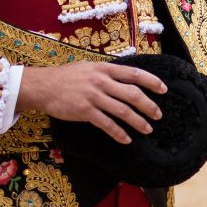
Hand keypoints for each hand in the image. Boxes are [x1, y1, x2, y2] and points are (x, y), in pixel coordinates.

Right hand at [16, 62, 166, 144]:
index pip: (134, 74)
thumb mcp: (89, 67)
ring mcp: (94, 97)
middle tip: (158, 115)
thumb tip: (124, 77)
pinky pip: (106, 124)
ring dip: (138, 121)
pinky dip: (118, 133)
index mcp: (105, 68)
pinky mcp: (85, 111)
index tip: (163, 89)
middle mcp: (102, 81)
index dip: (151, 81)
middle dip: (149, 105)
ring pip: (122, 111)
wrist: (43, 86)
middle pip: (132, 94)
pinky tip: (126, 140)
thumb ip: (106, 72)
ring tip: (148, 129)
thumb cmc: (66, 76)